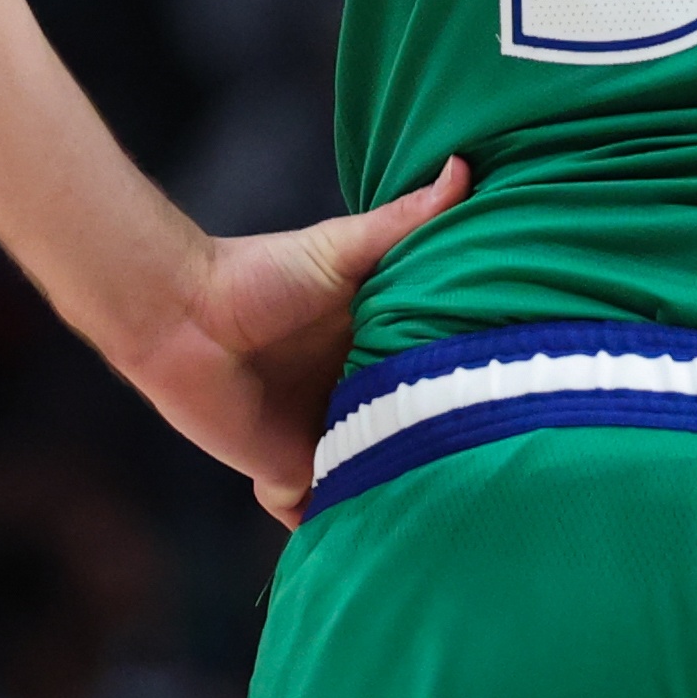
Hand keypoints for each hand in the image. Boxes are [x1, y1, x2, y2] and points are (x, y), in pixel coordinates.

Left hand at [112, 161, 465, 521]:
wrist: (180, 316)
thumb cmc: (257, 275)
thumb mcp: (341, 248)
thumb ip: (404, 220)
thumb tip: (464, 165)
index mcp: (381, 352)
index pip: (440, 384)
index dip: (473, 397)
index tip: (517, 406)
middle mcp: (357, 401)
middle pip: (412, 445)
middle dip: (440, 463)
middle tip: (487, 475)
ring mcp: (321, 442)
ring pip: (371, 487)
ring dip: (389, 499)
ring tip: (437, 517)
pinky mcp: (284, 475)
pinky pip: (315, 516)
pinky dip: (332, 528)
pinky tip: (362, 532)